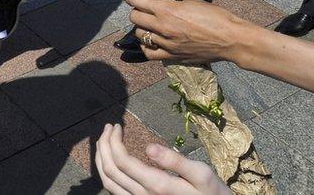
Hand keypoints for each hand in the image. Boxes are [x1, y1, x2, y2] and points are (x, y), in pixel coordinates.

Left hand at [96, 124, 231, 194]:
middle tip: (108, 127)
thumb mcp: (201, 174)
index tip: (117, 125)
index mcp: (157, 186)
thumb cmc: (211, 192)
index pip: (122, 162)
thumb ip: (174, 161)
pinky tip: (111, 161)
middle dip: (104, 146)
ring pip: (108, 183)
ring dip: (102, 160)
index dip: (114, 142)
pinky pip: (115, 190)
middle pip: (111, 171)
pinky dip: (107, 173)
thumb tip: (149, 148)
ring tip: (103, 140)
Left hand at [125, 0, 249, 64]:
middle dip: (137, 11)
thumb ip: (174, 0)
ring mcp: (166, 44)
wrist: (229, 40)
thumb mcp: (194, 1)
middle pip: (135, 18)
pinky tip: (151, 41)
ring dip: (142, 27)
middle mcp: (163, 27)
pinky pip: (149, 53)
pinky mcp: (171, 56)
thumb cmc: (216, 17)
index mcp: (168, 10)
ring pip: (140, 35)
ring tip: (150, 24)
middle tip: (144, 9)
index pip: (138, 1)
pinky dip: (147, 46)